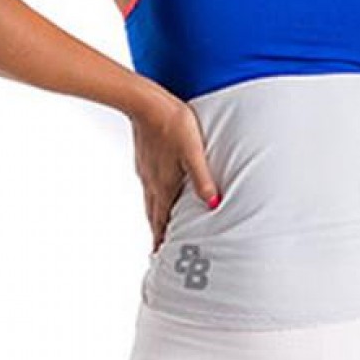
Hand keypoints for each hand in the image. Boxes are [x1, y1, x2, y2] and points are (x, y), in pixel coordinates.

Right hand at [129, 93, 219, 252]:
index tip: (158, 256)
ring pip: (150, 201)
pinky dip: (153, 199)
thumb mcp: (193, 153)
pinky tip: (157, 192)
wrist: (145, 103)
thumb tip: (214, 204)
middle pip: (154, 215)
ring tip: (157, 228)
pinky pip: (149, 186)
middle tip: (157, 251)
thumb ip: (203, 179)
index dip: (161, 240)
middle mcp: (152, 181)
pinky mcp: (145, 158)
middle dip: (157, 234)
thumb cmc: (173, 125)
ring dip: (154, 217)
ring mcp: (146, 170)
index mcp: (164, 184)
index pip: (162, 221)